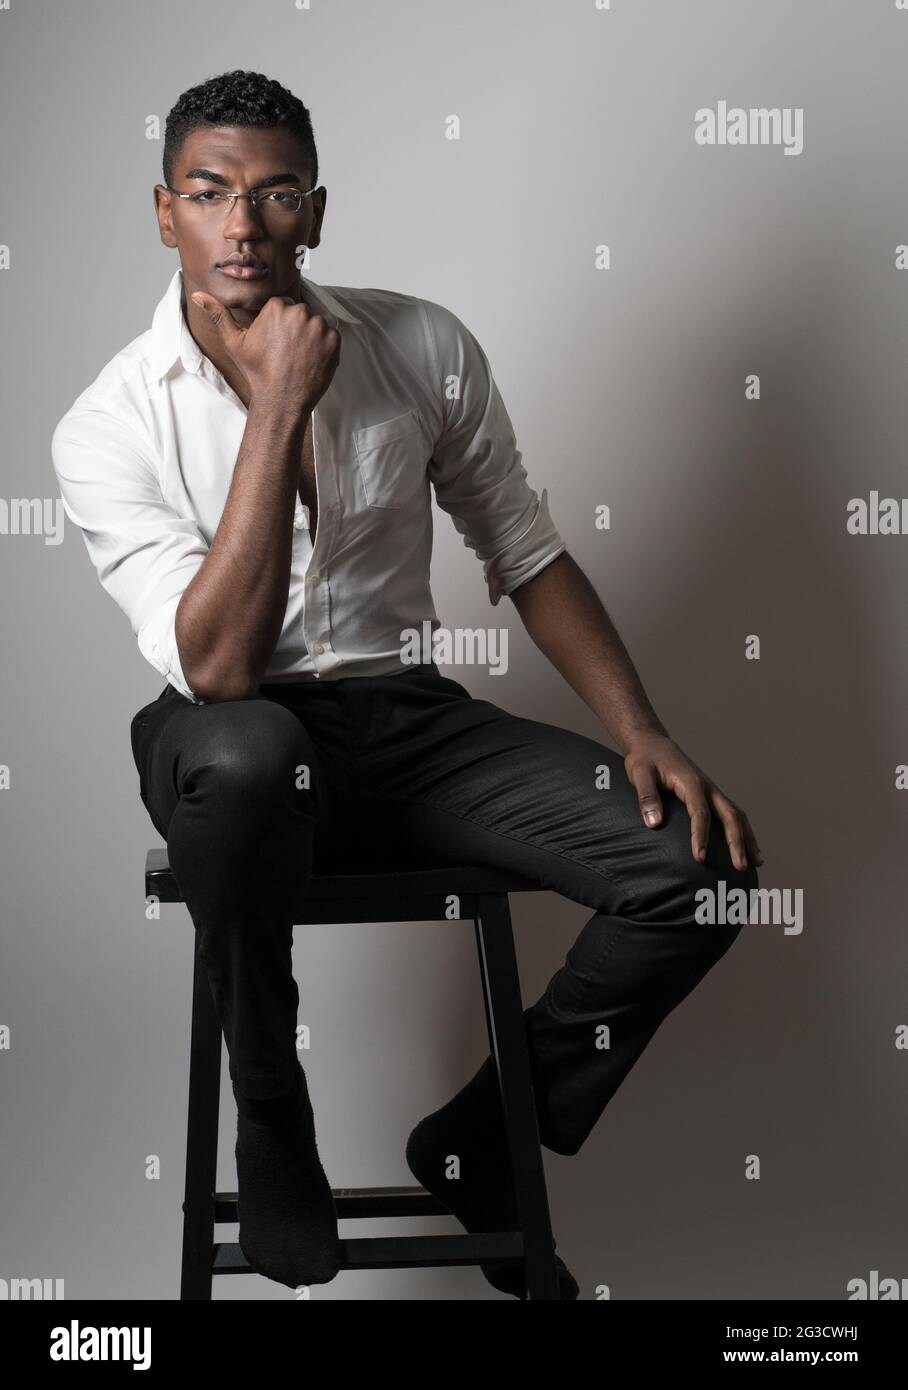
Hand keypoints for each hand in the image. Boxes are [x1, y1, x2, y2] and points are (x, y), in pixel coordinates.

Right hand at [190, 291, 340, 410]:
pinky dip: (325, 347)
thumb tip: (198, 294)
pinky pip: (332, 336)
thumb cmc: (257, 372)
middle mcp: (300, 313)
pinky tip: (311, 361)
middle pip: (301, 314)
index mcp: (277, 307)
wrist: (281, 400)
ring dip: (311, 337)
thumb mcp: (234, 342)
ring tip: (298, 358)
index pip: (283, 307)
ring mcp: (319, 327)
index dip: (279, 326)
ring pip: (316, 324)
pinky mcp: (334, 341)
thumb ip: (219, 314)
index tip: (275, 343)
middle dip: (296, 329)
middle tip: (287, 353)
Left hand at [623, 732, 762, 869]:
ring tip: (757, 862)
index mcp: (690, 782)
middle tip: (740, 867)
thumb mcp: (639, 773)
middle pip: (729, 816)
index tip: (700, 858)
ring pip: (737, 815)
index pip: (700, 813)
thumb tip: (654, 823)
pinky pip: (732, 814)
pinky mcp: (710, 795)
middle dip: (737, 842)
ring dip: (748, 838)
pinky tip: (747, 847)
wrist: (652, 743)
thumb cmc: (645, 758)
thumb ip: (646, 797)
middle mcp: (707, 787)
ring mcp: (712, 791)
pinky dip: (743, 831)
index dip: (701, 836)